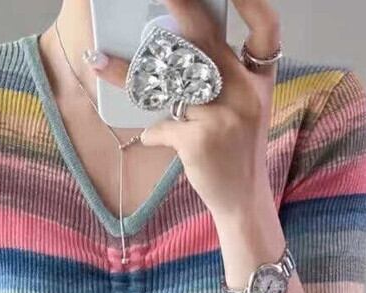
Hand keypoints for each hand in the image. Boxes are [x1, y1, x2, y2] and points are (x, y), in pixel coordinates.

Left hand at [87, 0, 281, 217]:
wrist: (243, 199)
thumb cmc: (237, 153)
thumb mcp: (245, 111)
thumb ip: (224, 81)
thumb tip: (175, 53)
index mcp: (260, 81)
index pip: (266, 29)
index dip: (252, 1)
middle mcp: (246, 93)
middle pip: (204, 43)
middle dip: (178, 10)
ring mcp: (224, 115)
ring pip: (167, 83)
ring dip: (127, 75)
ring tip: (99, 62)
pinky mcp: (200, 140)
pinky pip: (162, 126)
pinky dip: (153, 134)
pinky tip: (152, 139)